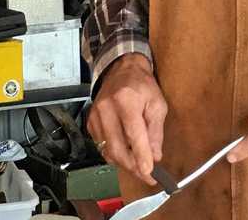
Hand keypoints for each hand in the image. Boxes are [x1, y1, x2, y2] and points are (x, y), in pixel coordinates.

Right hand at [87, 53, 167, 183]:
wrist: (121, 70)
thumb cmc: (142, 86)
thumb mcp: (157, 104)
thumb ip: (156, 131)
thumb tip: (155, 156)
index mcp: (126, 100)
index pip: (133, 134)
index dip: (141, 156)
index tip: (149, 172)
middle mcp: (106, 109)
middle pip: (117, 148)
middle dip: (133, 166)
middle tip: (146, 176)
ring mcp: (95, 116)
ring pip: (107, 151)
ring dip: (124, 164)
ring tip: (138, 167)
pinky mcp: (90, 123)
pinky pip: (101, 147)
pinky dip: (114, 155)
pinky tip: (126, 155)